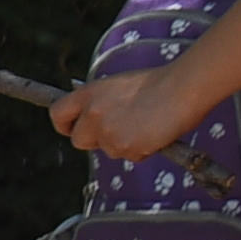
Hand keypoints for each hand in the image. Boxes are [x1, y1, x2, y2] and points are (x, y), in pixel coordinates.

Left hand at [52, 62, 214, 162]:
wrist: (182, 89)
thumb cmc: (159, 83)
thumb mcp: (118, 85)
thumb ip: (99, 102)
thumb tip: (94, 118)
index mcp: (88, 95)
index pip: (58, 114)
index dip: (67, 125)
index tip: (76, 128)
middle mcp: (93, 115)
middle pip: (79, 140)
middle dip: (96, 140)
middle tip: (118, 131)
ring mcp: (109, 133)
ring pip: (109, 150)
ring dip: (124, 144)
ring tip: (146, 125)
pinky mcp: (127, 148)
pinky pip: (131, 156)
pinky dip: (143, 149)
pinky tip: (155, 133)